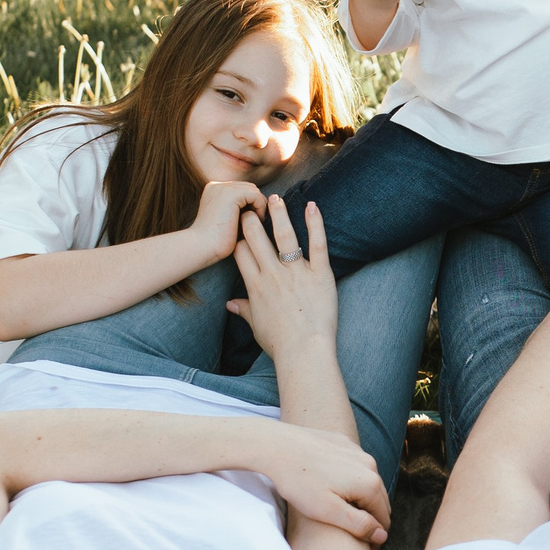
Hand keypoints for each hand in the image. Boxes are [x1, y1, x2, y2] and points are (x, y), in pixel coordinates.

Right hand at [190, 178, 267, 260]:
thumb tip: (260, 206)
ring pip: (253, 190)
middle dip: (256, 203)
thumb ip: (237, 210)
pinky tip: (256, 221)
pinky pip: (256, 195)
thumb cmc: (213, 242)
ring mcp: (222, 187)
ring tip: (256, 222)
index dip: (251, 204)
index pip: (241, 189)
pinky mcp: (230, 194)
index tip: (253, 221)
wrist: (200, 248)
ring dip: (259, 206)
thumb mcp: (226, 221)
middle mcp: (216, 185)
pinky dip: (260, 207)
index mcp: (213, 190)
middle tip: (257, 222)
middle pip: (249, 187)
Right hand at [228, 196, 338, 360]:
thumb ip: (243, 310)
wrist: (304, 352)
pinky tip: (312, 206)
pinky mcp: (320, 274)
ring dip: (278, 214)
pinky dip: (316, 224)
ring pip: (284, 235)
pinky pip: (318, 244)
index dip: (237, 236)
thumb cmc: (280, 343)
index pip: (240, 252)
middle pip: (256, 237)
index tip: (237, 224)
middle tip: (251, 204)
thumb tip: (230, 305)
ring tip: (274, 198)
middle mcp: (273, 274)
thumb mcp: (256, 326)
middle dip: (251, 218)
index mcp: (255, 285)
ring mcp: (296, 273)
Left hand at [251, 418, 390, 543]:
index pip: (384, 518)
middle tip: (355, 534)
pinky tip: (333, 489)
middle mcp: (370, 465)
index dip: (376, 537)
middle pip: (380, 500)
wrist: (276, 446)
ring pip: (368, 482)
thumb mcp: (328, 511)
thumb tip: (382, 535)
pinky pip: (355, 468)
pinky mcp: (344, 444)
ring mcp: (357, 451)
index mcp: (370, 484)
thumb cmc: (300, 482)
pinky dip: (352, 481)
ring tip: (343, 513)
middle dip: (372, 518)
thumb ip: (359, 524)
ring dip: (362, 499)